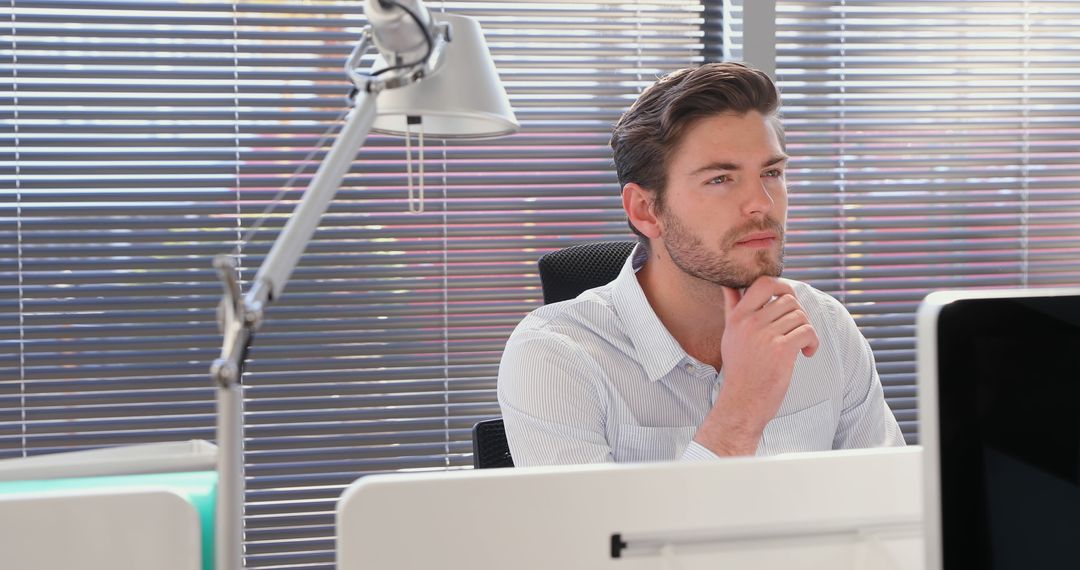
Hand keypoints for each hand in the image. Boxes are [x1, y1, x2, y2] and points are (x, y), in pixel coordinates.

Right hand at [693, 276, 819, 454]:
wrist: (743, 401)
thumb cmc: (739, 369)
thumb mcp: (730, 335)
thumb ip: (732, 308)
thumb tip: (728, 286)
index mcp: (738, 317)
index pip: (763, 283)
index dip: (782, 286)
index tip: (787, 299)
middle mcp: (750, 323)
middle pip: (789, 300)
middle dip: (799, 314)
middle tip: (797, 330)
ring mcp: (765, 335)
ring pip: (800, 315)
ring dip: (806, 330)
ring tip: (801, 345)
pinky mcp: (781, 350)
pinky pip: (807, 331)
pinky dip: (813, 342)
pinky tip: (806, 353)